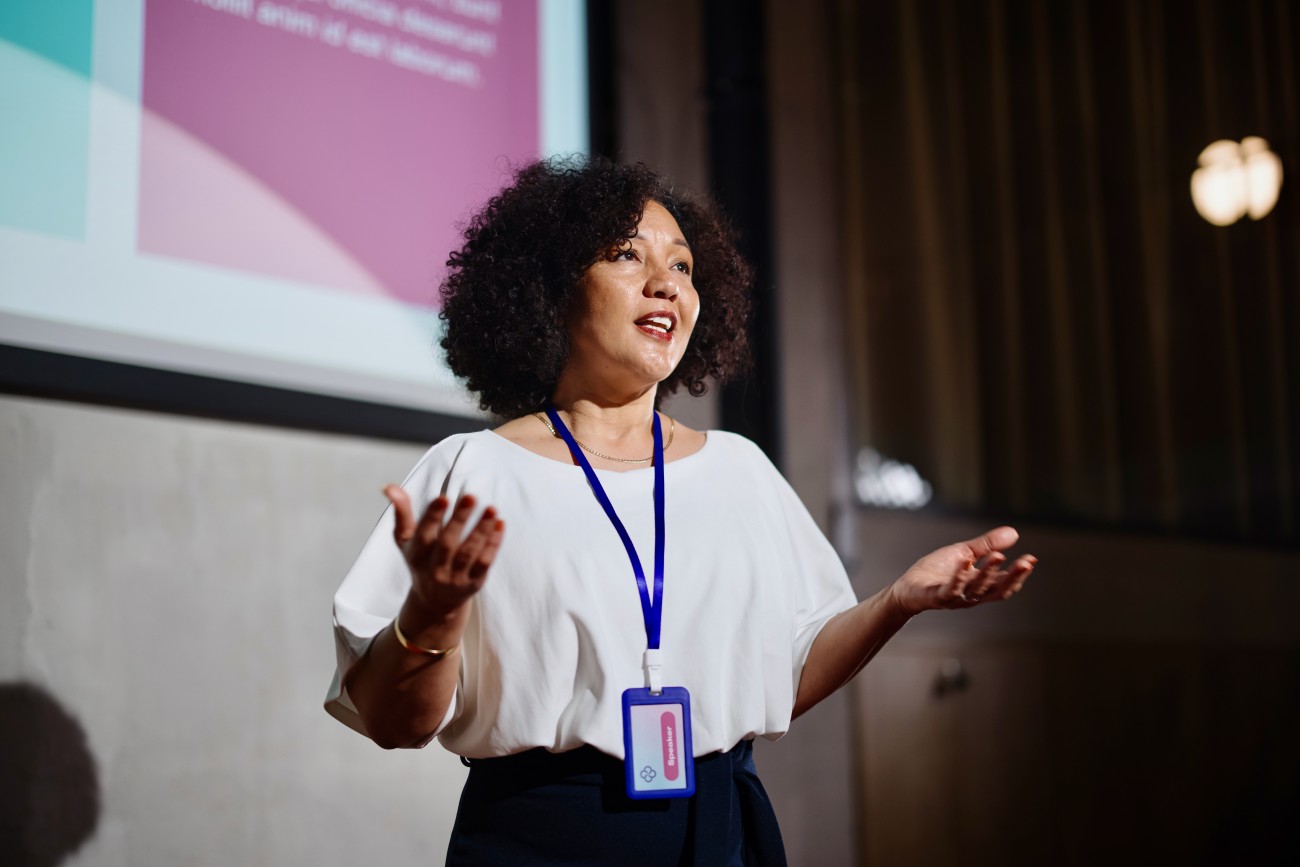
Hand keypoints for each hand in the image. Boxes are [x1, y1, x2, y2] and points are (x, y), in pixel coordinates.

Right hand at [383, 487, 504, 618]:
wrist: (435, 601)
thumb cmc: (421, 560)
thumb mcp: (406, 540)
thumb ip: (401, 512)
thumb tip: (388, 486)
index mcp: (416, 555)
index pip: (423, 535)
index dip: (432, 517)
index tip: (442, 498)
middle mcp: (435, 569)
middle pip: (448, 544)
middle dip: (459, 520)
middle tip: (471, 496)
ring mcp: (455, 578)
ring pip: (469, 553)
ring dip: (481, 530)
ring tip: (491, 509)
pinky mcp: (474, 583)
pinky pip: (485, 563)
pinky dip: (493, 543)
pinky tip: (499, 523)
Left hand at [887, 526, 1036, 615]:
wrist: (908, 587)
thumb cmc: (937, 571)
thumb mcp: (964, 553)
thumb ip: (987, 545)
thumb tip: (1014, 533)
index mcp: (980, 586)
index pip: (1005, 584)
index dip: (1019, 574)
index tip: (1031, 559)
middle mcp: (971, 595)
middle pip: (997, 590)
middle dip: (1013, 577)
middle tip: (1026, 562)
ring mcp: (955, 598)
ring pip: (977, 589)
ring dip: (988, 573)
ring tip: (998, 556)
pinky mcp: (937, 597)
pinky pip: (950, 589)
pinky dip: (959, 576)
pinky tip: (965, 561)